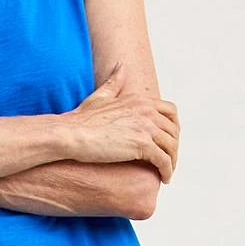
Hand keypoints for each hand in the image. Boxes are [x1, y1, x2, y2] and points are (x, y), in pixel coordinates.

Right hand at [66, 59, 178, 180]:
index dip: (173, 127)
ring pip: (171, 146)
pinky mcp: (143, 145)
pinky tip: (164, 178)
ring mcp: (146, 127)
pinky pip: (164, 160)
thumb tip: (120, 66)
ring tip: (167, 172)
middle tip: (169, 159)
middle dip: (174, 145)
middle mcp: (147, 110)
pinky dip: (168, 171)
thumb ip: (113, 82)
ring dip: (173, 161)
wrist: (70, 134)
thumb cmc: (79, 120)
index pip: (170, 111)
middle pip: (174, 130)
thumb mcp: (100, 96)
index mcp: (140, 100)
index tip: (168, 141)